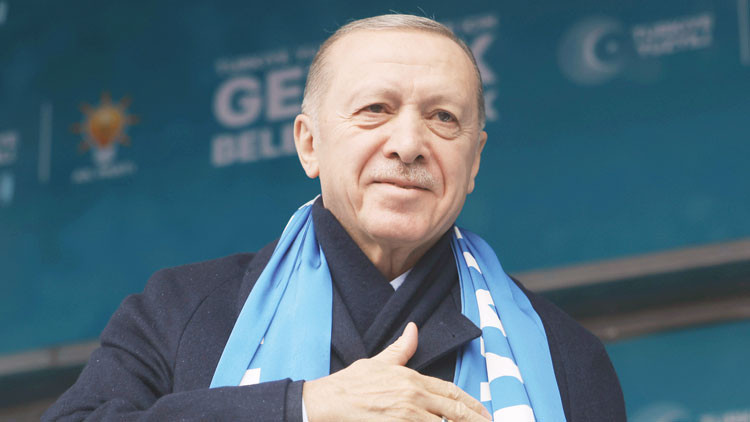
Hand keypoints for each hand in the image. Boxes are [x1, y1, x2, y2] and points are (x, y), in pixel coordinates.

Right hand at [302, 322, 491, 420]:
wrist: (328, 402)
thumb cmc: (351, 384)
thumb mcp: (379, 361)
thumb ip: (402, 348)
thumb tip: (413, 329)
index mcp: (412, 379)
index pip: (451, 391)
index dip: (471, 403)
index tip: (483, 412)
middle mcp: (414, 397)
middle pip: (454, 412)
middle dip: (474, 420)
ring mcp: (407, 416)